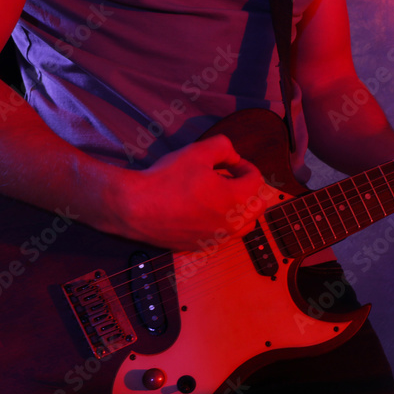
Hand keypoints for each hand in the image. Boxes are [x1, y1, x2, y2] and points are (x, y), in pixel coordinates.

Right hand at [105, 135, 268, 250]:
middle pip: (257, 207)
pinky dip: (222, 223)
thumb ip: (224, 148)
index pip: (257, 181)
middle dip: (248, 189)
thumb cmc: (167, 179)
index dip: (245, 166)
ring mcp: (218, 239)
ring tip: (221, 196)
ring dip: (240, 209)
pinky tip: (204, 210)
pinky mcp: (202, 246)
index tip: (231, 162)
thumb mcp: (198, 151)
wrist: (135, 207)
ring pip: (244, 226)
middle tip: (229, 178)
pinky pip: (224, 235)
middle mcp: (232, 224)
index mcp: (236, 200)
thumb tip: (233, 157)